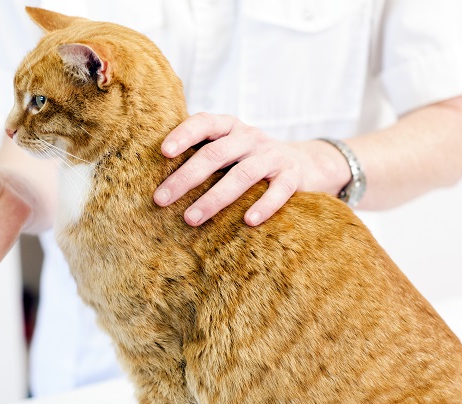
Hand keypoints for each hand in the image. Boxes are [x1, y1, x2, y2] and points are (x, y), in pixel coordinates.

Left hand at [154, 113, 338, 225]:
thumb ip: (203, 154)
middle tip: (160, 199)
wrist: (307, 163)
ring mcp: (272, 156)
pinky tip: (247, 222)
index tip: (163, 152)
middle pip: (215, 154)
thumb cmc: (251, 159)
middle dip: (185, 177)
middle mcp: (250, 137)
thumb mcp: (229, 148)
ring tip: (190, 218)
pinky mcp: (293, 176)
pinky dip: (263, 206)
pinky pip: (278, 191)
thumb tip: (155, 175)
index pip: (204, 123)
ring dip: (214, 198)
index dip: (184, 134)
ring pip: (242, 175)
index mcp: (230, 127)